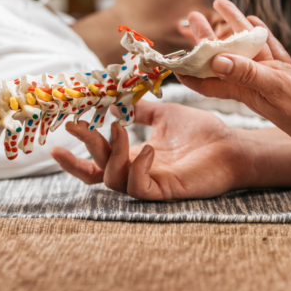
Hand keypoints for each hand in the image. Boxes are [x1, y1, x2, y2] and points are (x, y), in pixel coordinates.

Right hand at [50, 101, 249, 200]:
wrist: (231, 144)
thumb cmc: (200, 132)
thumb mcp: (162, 114)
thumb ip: (138, 109)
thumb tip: (114, 99)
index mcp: (131, 157)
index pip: (95, 164)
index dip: (74, 158)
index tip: (59, 138)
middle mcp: (135, 173)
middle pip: (97, 170)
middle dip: (84, 147)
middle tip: (76, 125)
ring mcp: (149, 183)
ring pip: (113, 179)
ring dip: (112, 152)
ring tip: (119, 128)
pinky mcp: (166, 191)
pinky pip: (140, 187)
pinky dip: (137, 168)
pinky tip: (147, 149)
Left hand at [178, 0, 290, 174]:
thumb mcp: (275, 89)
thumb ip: (247, 74)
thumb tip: (216, 59)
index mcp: (242, 90)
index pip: (205, 79)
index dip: (187, 69)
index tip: (170, 57)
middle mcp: (252, 83)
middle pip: (221, 57)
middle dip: (205, 38)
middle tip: (192, 16)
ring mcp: (270, 77)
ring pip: (246, 48)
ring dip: (232, 27)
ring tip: (219, 3)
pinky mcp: (288, 74)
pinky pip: (270, 50)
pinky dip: (261, 34)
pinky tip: (254, 19)